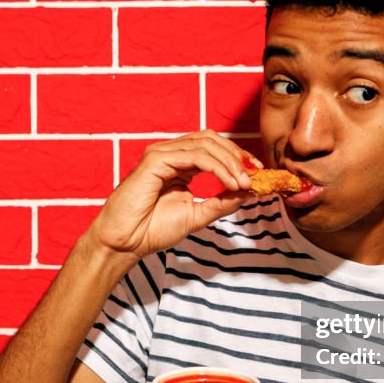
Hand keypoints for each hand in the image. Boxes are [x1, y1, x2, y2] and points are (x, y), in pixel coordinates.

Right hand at [83, 130, 260, 262]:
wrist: (125, 243)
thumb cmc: (152, 230)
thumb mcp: (197, 214)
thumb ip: (221, 201)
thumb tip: (248, 190)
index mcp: (179, 164)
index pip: (213, 148)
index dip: (237, 157)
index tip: (258, 174)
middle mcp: (170, 154)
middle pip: (211, 139)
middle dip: (237, 156)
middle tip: (255, 176)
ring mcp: (161, 154)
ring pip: (205, 144)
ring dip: (230, 163)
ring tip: (244, 183)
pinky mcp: (155, 160)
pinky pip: (194, 155)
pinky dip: (217, 167)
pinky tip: (229, 182)